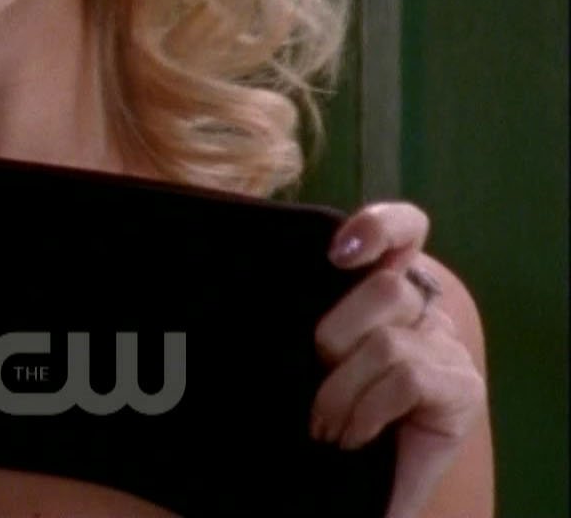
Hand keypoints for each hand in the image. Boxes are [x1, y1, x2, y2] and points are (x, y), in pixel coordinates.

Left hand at [311, 201, 490, 517]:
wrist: (360, 484)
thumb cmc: (321, 413)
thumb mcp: (299, 357)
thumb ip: (299, 313)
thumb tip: (248, 276)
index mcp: (383, 287)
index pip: (403, 231)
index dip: (378, 227)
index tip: (336, 254)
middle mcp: (422, 309)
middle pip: (384, 287)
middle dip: (333, 337)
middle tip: (315, 381)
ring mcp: (446, 347)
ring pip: (387, 342)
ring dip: (342, 391)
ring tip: (326, 426)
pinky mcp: (462, 388)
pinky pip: (408, 378)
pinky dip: (369, 410)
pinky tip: (354, 436)